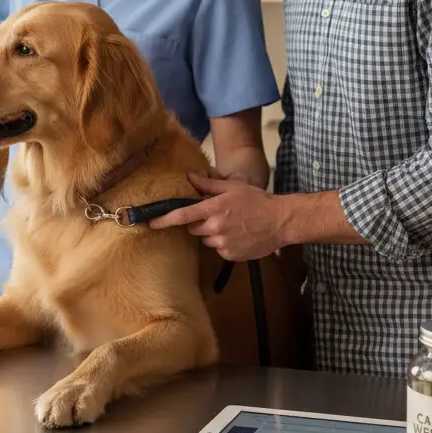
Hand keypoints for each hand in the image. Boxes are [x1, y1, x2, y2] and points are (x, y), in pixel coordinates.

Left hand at [148, 171, 286, 261]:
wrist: (280, 221)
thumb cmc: (256, 200)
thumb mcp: (232, 187)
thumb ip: (208, 185)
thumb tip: (189, 177)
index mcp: (214, 209)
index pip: (183, 215)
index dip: (165, 220)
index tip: (152, 223)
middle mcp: (215, 228)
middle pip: (193, 229)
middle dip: (199, 223)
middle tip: (216, 215)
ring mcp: (223, 244)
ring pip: (206, 240)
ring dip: (213, 234)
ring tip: (231, 226)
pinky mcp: (230, 255)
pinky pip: (219, 250)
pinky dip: (224, 244)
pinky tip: (238, 236)